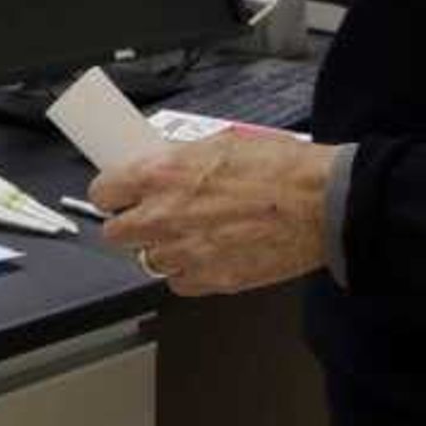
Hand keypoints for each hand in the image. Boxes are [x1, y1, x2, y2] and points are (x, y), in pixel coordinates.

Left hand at [85, 130, 333, 296]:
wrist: (322, 203)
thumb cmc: (281, 168)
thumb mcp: (220, 143)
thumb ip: (179, 160)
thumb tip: (160, 166)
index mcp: (161, 174)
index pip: (103, 191)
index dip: (111, 193)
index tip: (118, 194)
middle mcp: (165, 216)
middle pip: (115, 232)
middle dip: (130, 223)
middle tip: (150, 215)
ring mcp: (185, 252)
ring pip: (147, 260)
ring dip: (160, 248)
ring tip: (187, 234)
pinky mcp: (211, 279)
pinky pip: (178, 282)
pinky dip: (187, 271)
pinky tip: (206, 254)